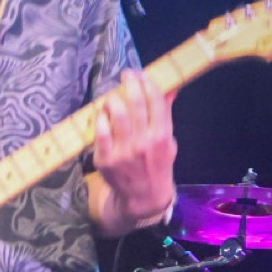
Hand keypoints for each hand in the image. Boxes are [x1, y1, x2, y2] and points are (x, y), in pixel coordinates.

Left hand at [87, 69, 177, 231]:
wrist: (144, 197)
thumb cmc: (157, 164)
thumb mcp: (168, 141)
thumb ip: (166, 114)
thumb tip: (170, 87)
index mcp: (162, 136)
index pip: (156, 102)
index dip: (148, 83)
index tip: (142, 74)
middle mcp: (144, 143)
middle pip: (136, 104)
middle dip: (130, 84)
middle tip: (126, 76)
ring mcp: (124, 152)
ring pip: (117, 115)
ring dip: (114, 99)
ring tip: (113, 96)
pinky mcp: (106, 160)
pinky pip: (100, 132)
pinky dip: (101, 118)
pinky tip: (103, 113)